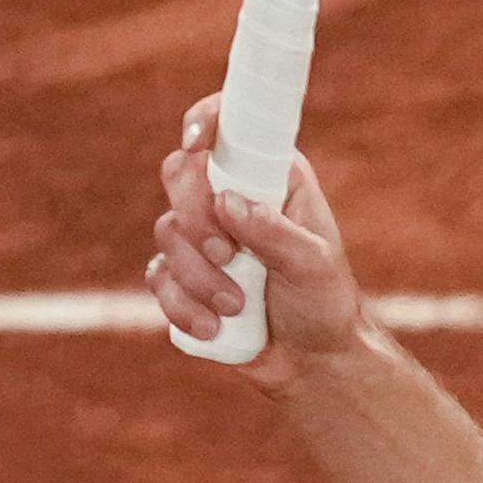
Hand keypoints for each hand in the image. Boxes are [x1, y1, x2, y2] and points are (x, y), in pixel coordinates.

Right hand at [148, 96, 367, 384]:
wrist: (313, 361)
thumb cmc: (325, 303)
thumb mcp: (314, 266)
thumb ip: (276, 233)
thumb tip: (226, 201)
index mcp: (273, 179)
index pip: (231, 128)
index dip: (206, 121)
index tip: (196, 143)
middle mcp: (233, 198)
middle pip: (179, 175)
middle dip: (196, 219)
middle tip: (226, 255)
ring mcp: (203, 236)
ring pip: (167, 232)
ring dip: (199, 276)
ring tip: (238, 306)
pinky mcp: (183, 275)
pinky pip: (157, 276)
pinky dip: (182, 305)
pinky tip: (215, 327)